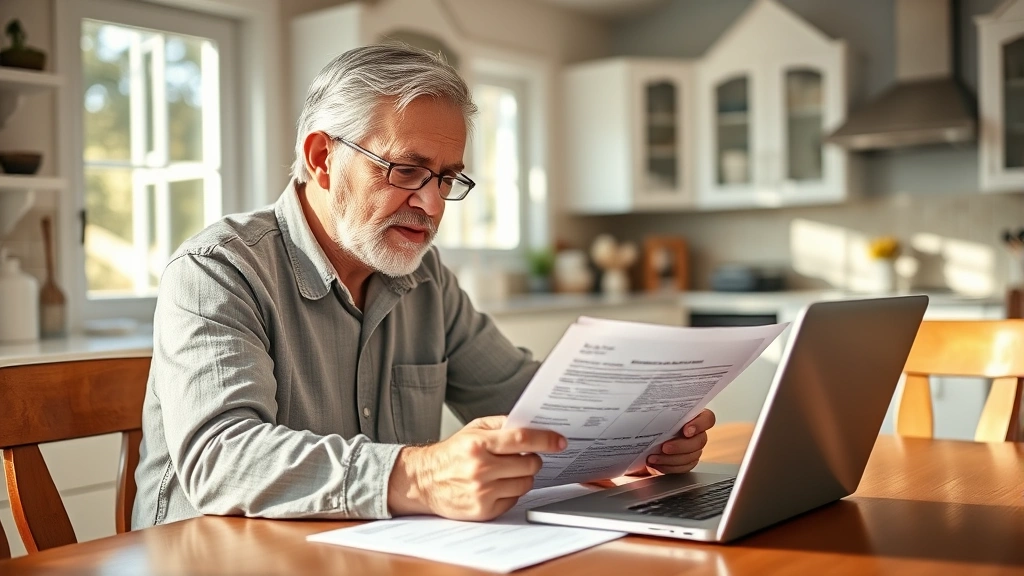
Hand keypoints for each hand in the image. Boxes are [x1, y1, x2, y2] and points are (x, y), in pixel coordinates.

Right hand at [387, 415, 565, 520]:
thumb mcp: (472, 430)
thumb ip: (501, 424)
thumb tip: (532, 425)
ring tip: (509, 471)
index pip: (522, 440)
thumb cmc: (451, 454)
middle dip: (533, 460)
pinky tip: (497, 485)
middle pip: (529, 465)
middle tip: (526, 457)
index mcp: (478, 444)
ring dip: (524, 477)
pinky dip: (511, 492)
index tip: (559, 441)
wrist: (423, 481)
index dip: (545, 440)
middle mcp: (481, 468)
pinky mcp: (483, 510)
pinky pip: (514, 500)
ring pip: (525, 484)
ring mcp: (482, 492)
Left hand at [644, 409, 715, 474]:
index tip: (686, 431)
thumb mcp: (655, 413)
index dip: (700, 425)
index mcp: (694, 416)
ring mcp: (694, 448)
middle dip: (680, 446)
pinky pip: (683, 467)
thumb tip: (654, 408)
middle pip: (700, 441)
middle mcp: (697, 433)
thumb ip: (660, 412)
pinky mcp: (688, 462)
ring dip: (671, 459)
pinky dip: (668, 467)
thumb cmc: (653, 423)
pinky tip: (656, 463)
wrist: (646, 440)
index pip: (707, 419)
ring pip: (691, 457)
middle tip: (664, 447)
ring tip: (653, 457)